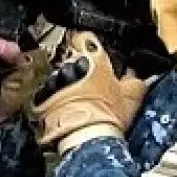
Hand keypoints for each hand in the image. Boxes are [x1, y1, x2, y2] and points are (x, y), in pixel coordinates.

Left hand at [32, 32, 147, 153]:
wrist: (87, 139)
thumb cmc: (109, 116)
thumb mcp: (132, 95)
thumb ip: (134, 79)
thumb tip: (135, 76)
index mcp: (93, 59)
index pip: (85, 37)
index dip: (88, 44)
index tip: (92, 53)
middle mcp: (70, 65)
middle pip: (73, 59)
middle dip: (80, 70)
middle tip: (92, 86)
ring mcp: (54, 80)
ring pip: (60, 75)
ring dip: (66, 84)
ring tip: (80, 102)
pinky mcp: (41, 97)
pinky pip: (47, 92)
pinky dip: (54, 99)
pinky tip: (66, 110)